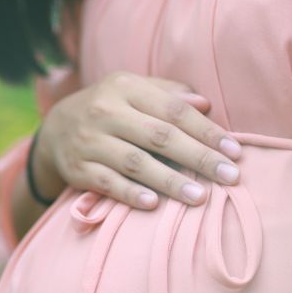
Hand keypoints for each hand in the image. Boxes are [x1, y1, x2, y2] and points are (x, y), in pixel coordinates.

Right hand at [31, 70, 242, 210]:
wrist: (56, 129)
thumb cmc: (112, 109)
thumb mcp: (134, 91)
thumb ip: (169, 94)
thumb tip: (205, 104)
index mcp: (126, 87)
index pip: (174, 110)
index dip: (207, 131)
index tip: (235, 151)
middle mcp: (105, 111)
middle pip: (160, 136)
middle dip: (198, 158)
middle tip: (230, 177)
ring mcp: (89, 141)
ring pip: (136, 162)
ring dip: (170, 181)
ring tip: (200, 197)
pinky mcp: (78, 169)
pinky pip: (108, 183)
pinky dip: (131, 194)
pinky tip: (154, 205)